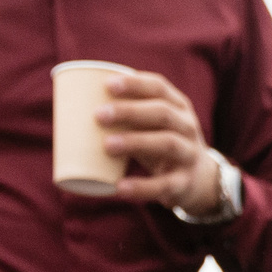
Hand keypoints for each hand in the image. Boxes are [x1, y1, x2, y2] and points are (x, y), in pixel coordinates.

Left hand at [97, 71, 224, 214]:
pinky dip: (142, 187)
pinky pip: (164, 184)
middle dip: (130, 111)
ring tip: (106, 145)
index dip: (135, 84)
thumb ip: (125, 115)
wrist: (199, 179)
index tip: (108, 84)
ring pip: (167, 143)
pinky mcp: (183, 183)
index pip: (160, 88)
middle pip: (162, 113)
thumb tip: (72, 106)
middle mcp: (187, 127)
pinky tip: (120, 187)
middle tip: (98, 114)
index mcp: (178, 106)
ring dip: (136, 142)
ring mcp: (189, 155)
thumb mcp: (151, 125)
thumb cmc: (161, 143)